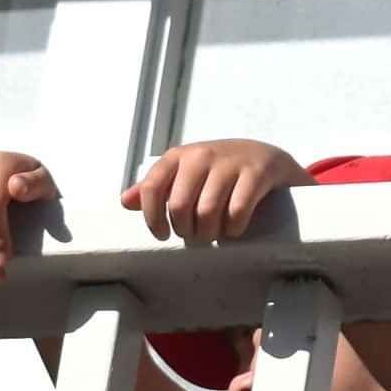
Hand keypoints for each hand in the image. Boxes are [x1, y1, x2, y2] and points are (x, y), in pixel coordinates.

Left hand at [124, 137, 305, 242]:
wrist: (265, 156)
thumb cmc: (218, 170)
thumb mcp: (185, 173)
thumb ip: (157, 187)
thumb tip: (125, 201)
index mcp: (178, 156)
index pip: (151, 188)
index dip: (152, 218)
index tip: (162, 235)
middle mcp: (201, 155)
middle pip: (179, 206)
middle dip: (186, 230)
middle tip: (194, 235)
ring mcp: (230, 163)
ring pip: (207, 212)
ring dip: (209, 233)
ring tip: (213, 234)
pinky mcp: (256, 173)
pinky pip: (237, 212)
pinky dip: (234, 229)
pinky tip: (234, 229)